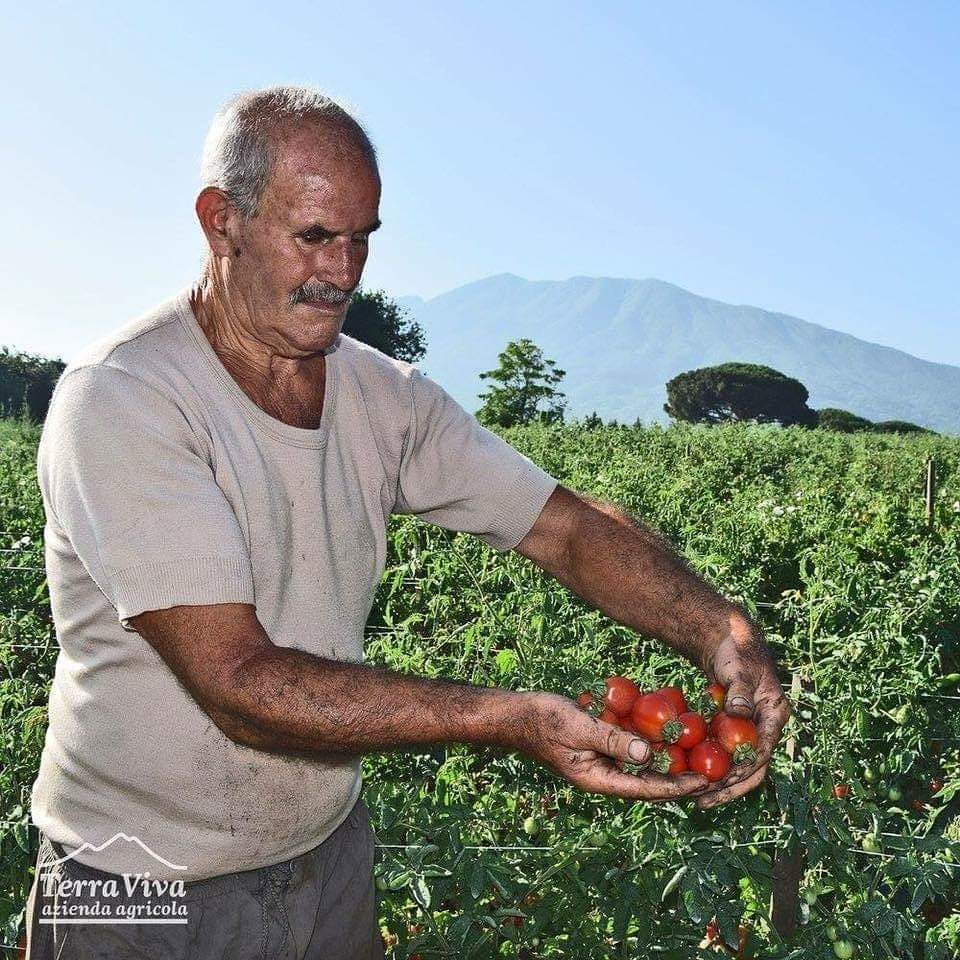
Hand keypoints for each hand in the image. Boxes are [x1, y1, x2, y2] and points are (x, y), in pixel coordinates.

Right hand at [516, 692, 710, 800]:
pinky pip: (628, 744)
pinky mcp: (599, 744)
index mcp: (598, 779)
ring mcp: (601, 759)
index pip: (645, 789)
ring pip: (641, 762)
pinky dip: (646, 736)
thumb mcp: (580, 728)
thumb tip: (648, 754)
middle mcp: (603, 774)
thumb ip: (613, 740)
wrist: (516, 714)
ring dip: (666, 755)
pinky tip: (666, 722)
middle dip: (678, 775)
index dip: (677, 786)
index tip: (704, 782)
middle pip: (648, 780)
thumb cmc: (543, 721)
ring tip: (698, 748)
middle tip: (712, 768)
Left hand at [694, 617, 791, 808]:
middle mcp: (766, 726)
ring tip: (695, 799)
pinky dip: (711, 765)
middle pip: (753, 767)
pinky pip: (725, 752)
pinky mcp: (734, 727)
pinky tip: (690, 776)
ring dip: (720, 783)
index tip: (722, 785)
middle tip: (703, 801)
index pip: (763, 752)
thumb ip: (739, 690)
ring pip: (738, 764)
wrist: (729, 640)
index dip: (743, 772)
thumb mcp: (738, 669)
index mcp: (775, 714)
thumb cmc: (737, 650)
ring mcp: (751, 728)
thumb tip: (738, 713)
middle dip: (730, 788)